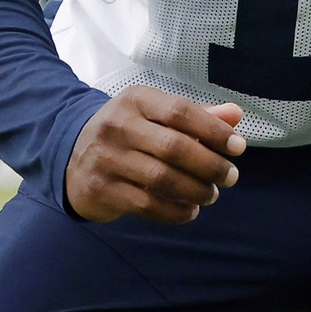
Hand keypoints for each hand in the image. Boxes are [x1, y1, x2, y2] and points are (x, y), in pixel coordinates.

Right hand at [65, 84, 245, 222]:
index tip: (238, 147)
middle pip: (174, 147)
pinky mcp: (102, 188)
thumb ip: (196, 116)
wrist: (72, 157)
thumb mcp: (155, 116)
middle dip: (210, 165)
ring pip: (162, 178)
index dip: (214, 130)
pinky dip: (176, 211)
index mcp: (136, 100)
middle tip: (231, 177)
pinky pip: (147, 205)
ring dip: (196, 190)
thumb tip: (235, 114)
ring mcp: (106, 158)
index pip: (180, 112)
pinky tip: (191, 210)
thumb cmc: (128, 134)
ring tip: (212, 195)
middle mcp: (117, 125)